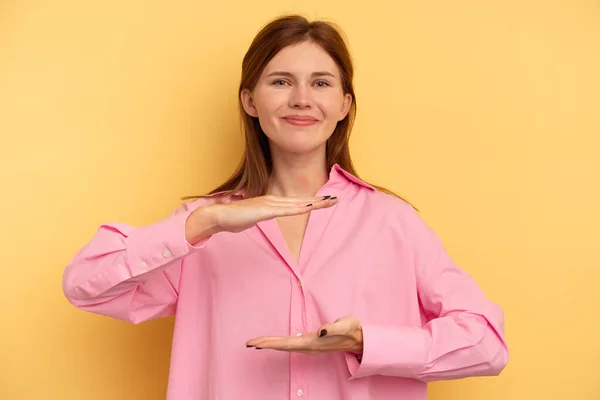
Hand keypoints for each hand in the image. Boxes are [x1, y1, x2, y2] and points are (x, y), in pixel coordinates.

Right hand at [204, 194, 337, 233]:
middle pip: (301, 201)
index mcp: (271, 203)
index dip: (311, 202)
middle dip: (319, 201)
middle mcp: (273, 201)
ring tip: (330, 201)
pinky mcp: (265, 210)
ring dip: (314, 203)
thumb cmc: (232, 218)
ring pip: (297, 204)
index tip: (325, 201)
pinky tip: (309, 207)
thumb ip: (260, 217)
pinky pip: (285, 210)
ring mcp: (269, 204)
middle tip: (336, 199)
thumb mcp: (251, 219)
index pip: (296, 203)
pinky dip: (299, 208)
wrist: (218, 215)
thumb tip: (262, 217)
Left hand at [245, 316, 362, 355]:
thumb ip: (333, 328)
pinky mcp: (311, 342)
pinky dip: (279, 343)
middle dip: (265, 344)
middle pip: (282, 346)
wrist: (359, 338)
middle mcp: (309, 346)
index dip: (271, 343)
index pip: (287, 343)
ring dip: (270, 344)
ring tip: (255, 343)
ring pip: (285, 346)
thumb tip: (321, 331)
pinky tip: (274, 342)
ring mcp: (310, 345)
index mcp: (313, 342)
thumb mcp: (345, 325)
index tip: (256, 344)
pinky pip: (290, 344)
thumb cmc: (352, 329)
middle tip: (248, 343)